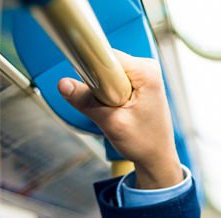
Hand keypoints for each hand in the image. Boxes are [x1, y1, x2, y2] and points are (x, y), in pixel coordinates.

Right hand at [57, 51, 181, 188]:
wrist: (157, 158)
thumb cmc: (145, 143)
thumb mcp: (112, 124)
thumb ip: (85, 102)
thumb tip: (63, 84)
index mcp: (146, 72)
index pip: (106, 55)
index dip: (92, 70)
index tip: (89, 87)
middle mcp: (147, 68)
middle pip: (106, 63)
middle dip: (98, 85)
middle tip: (109, 108)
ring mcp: (143, 75)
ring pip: (107, 72)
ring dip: (103, 92)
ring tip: (116, 111)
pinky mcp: (138, 83)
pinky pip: (112, 80)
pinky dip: (108, 94)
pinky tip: (117, 109)